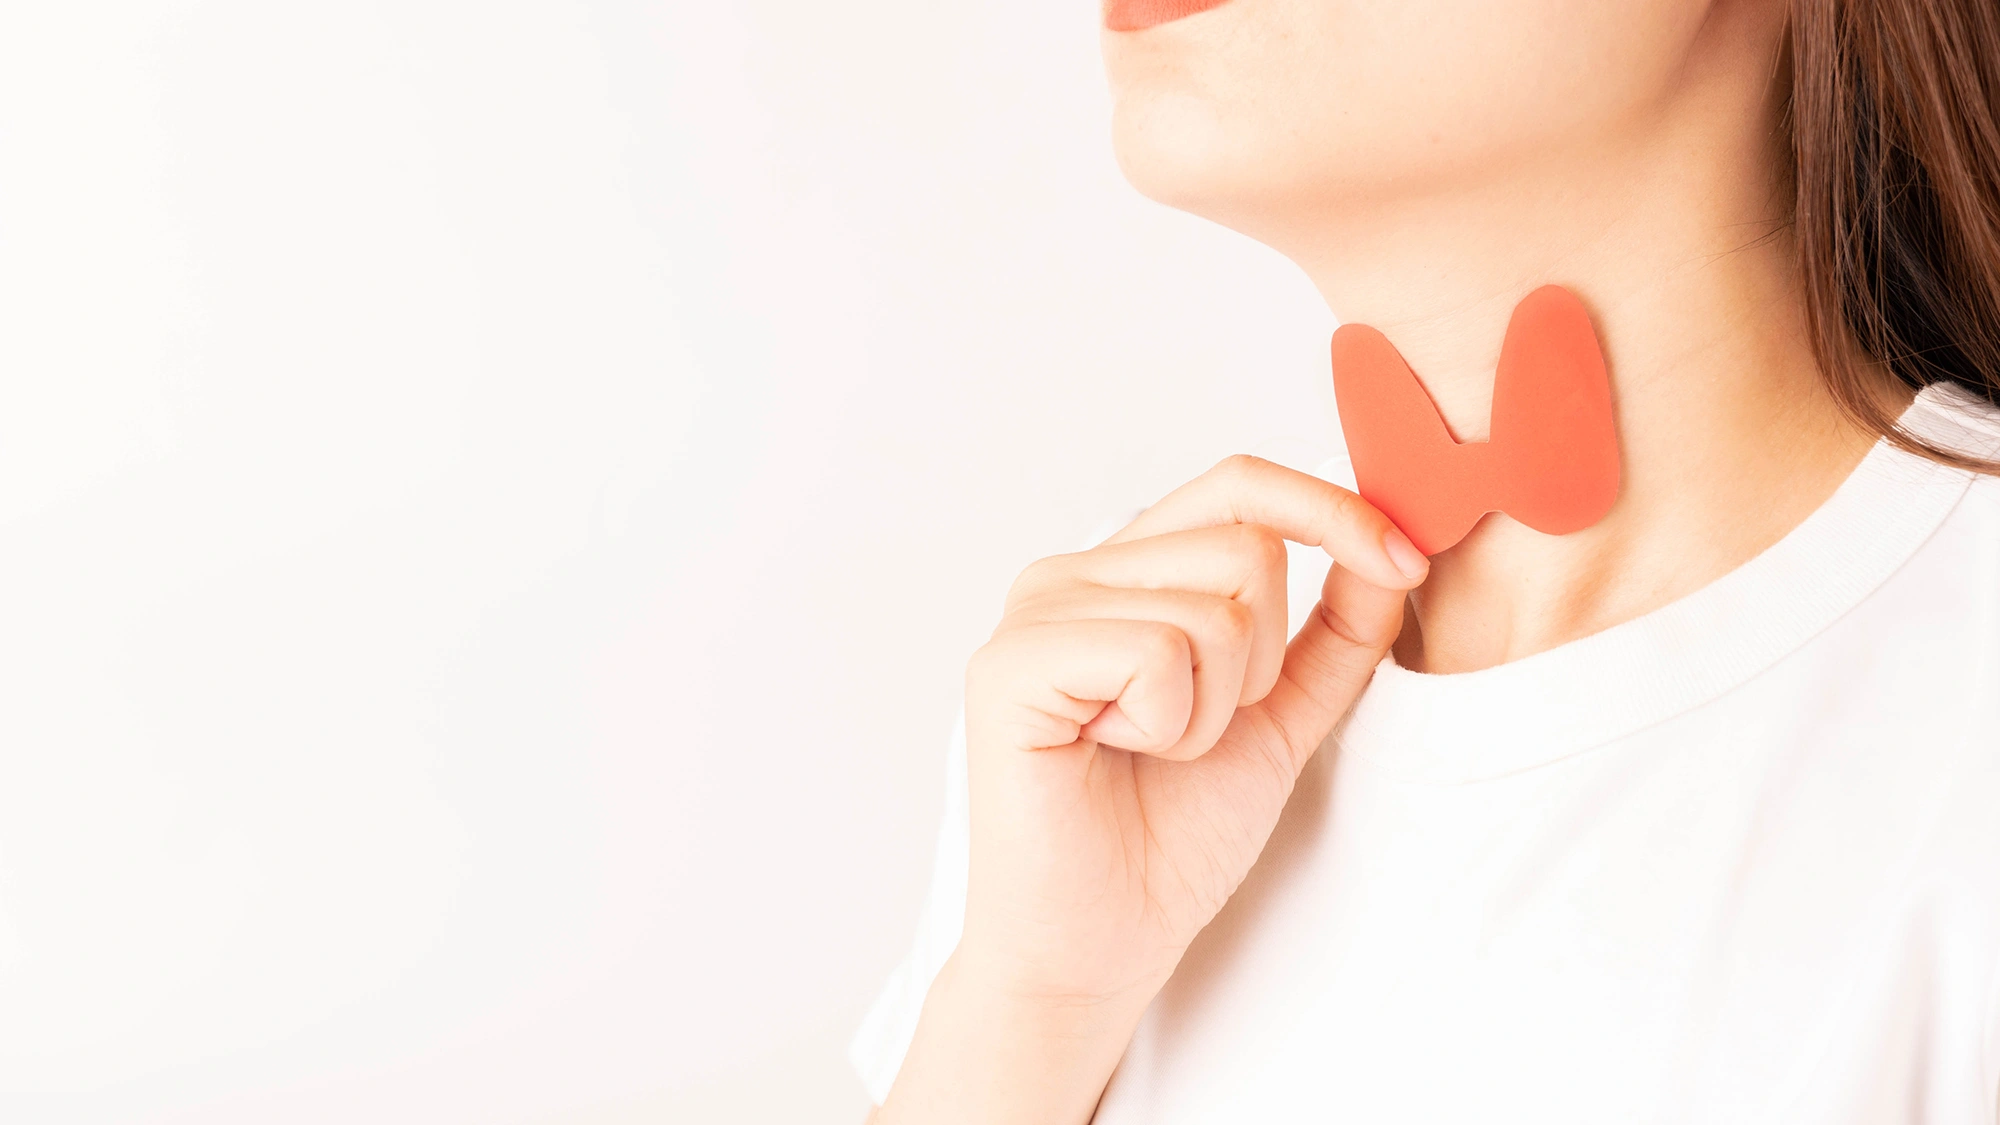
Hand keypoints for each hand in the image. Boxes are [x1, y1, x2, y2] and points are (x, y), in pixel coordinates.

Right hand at [957, 454, 1429, 1007]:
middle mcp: (1072, 574)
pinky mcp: (1010, 666)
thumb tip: (1394, 551)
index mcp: (1126, 571)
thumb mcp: (1283, 715)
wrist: (1105, 939)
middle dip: (1263, 664)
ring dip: (1214, 709)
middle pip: (1246, 548)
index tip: (1403, 564)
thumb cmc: (1171, 834)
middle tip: (1197, 731)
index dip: (1332, 512)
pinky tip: (1115, 755)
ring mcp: (1034, 613)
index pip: (1240, 486)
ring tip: (1153, 751)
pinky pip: (1155, 653)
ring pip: (1213, 611)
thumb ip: (1336, 630)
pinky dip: (1167, 723)